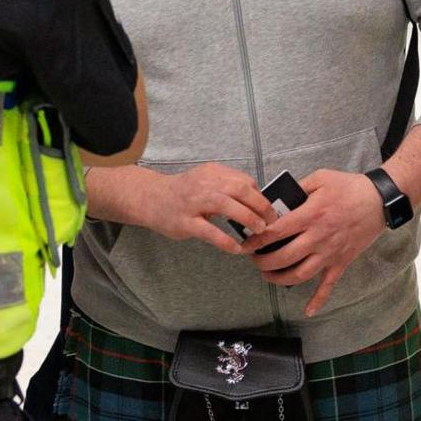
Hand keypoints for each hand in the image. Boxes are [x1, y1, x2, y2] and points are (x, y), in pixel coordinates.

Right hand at [132, 163, 278, 255]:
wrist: (150, 198)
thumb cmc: (184, 192)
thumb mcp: (206, 180)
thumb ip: (227, 186)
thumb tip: (257, 200)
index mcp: (212, 172)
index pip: (244, 181)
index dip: (260, 196)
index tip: (268, 210)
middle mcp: (204, 184)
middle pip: (240, 189)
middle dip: (260, 206)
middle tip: (270, 221)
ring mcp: (193, 203)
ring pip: (227, 206)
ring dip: (248, 219)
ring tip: (259, 230)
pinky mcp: (185, 222)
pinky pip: (209, 231)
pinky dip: (225, 241)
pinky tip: (236, 248)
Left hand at [248, 170, 386, 316]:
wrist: (379, 200)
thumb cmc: (349, 187)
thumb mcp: (320, 178)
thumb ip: (297, 188)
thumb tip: (277, 198)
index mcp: (311, 215)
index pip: (276, 232)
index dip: (257, 240)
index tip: (245, 243)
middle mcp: (318, 237)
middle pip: (284, 257)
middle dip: (263, 262)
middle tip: (253, 259)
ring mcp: (330, 252)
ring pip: (301, 274)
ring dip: (280, 279)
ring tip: (268, 275)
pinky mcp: (341, 261)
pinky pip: (329, 285)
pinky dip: (319, 300)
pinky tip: (308, 310)